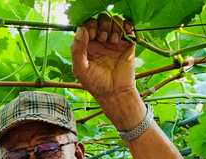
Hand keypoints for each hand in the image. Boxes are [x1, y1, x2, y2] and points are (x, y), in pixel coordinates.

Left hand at [70, 15, 144, 129]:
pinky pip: (128, 26)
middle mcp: (100, 40)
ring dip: (113, 27)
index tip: (91, 36)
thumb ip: (76, 50)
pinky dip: (126, 25)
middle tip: (102, 38)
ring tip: (112, 41)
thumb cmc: (95, 83)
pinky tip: (122, 37)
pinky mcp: (127, 43)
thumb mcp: (80, 68)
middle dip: (101, 25)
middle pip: (100, 20)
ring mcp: (114, 41)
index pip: (86, 25)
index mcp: (87, 45)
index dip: (88, 25)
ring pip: (114, 21)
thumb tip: (80, 29)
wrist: (115, 92)